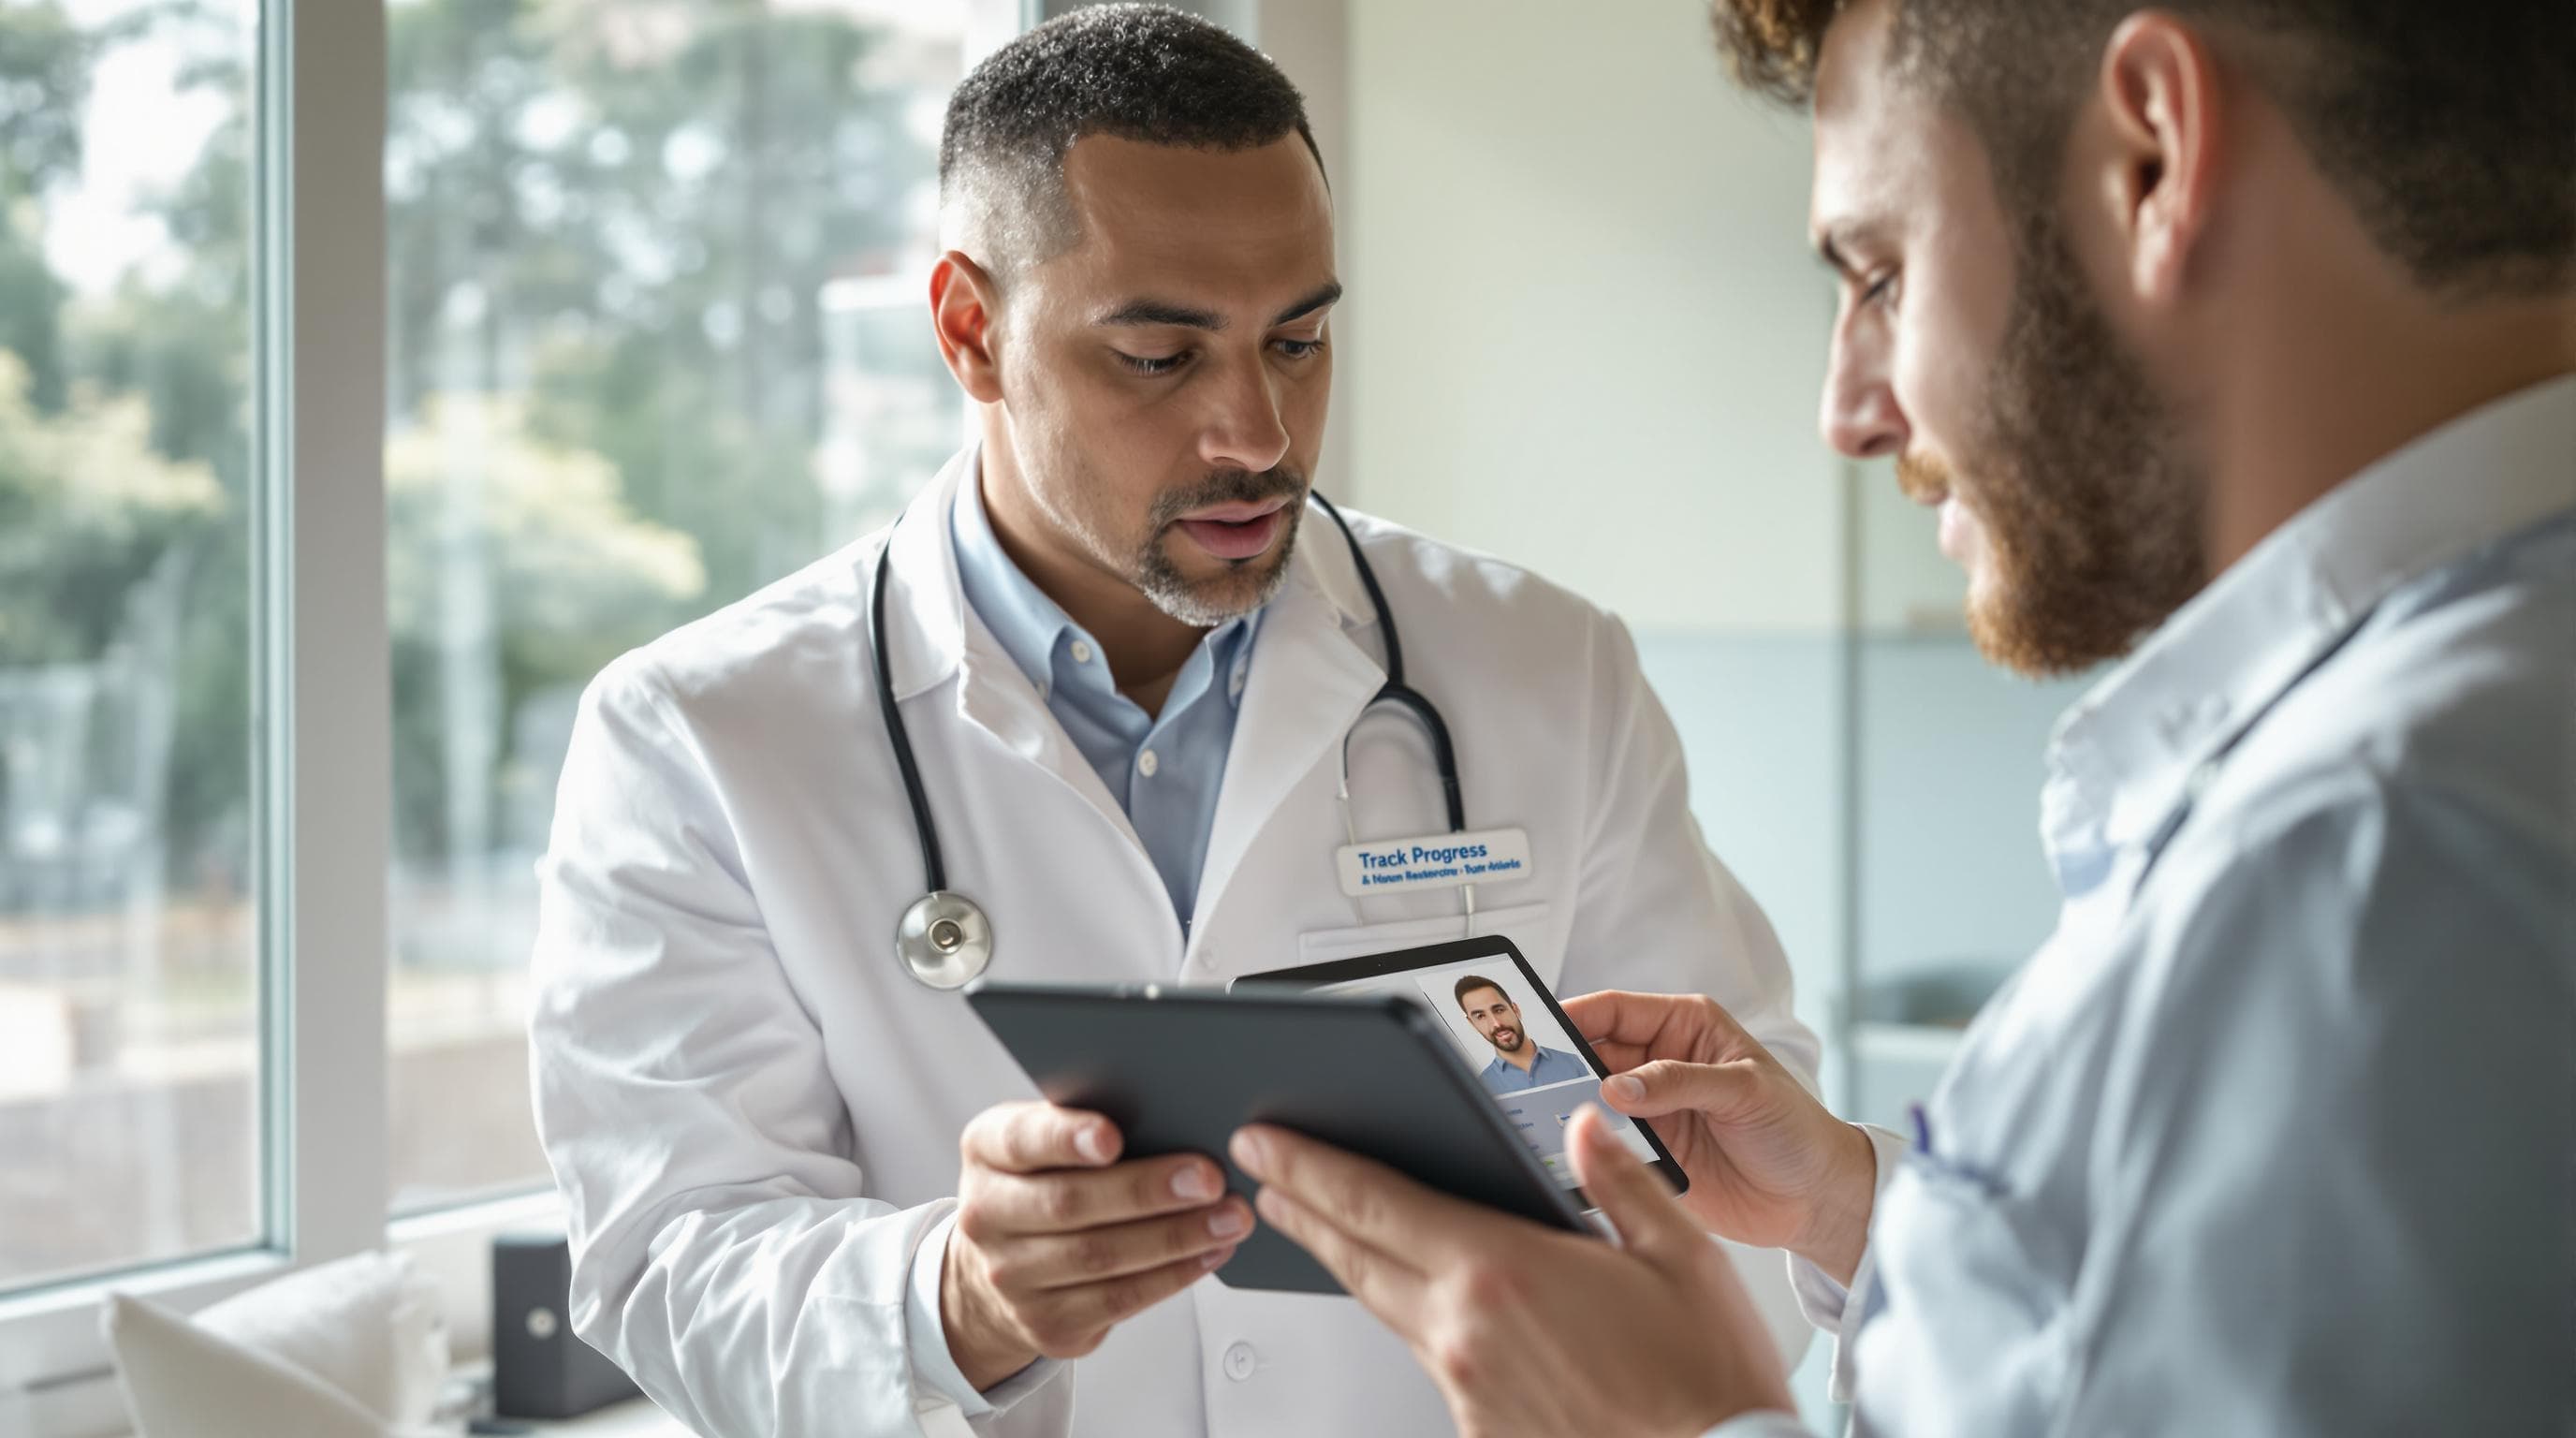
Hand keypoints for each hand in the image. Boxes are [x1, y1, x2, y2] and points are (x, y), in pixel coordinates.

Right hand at [942, 1102, 1251, 1388]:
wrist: (997, 1268)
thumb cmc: (1041, 1183)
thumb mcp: (1041, 1141)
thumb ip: (1082, 1124)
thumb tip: (1173, 1112)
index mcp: (986, 1152)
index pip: (1021, 1140)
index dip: (1065, 1138)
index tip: (1112, 1136)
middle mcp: (986, 1215)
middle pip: (1070, 1203)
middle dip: (1146, 1191)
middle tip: (1208, 1177)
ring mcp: (1011, 1277)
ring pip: (1101, 1257)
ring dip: (1176, 1237)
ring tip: (1229, 1217)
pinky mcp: (1047, 1323)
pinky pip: (1119, 1299)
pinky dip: (1174, 1275)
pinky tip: (1211, 1251)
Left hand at [1232, 1108, 1792, 1437]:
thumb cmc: (1709, 1380)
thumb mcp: (1681, 1254)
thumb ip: (1618, 1180)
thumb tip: (1583, 1125)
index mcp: (1502, 1269)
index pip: (1373, 1203)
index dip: (1308, 1167)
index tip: (1265, 1141)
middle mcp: (1467, 1331)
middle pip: (1356, 1256)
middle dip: (1303, 1206)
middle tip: (1264, 1172)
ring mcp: (1468, 1387)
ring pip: (1387, 1309)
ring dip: (1349, 1262)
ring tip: (1322, 1226)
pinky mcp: (1481, 1430)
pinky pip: (1433, 1360)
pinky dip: (1417, 1321)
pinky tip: (1423, 1303)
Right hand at [1563, 990, 1875, 1282]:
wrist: (1816, 1199)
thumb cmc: (1795, 1128)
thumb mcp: (1745, 1090)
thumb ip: (1679, 1082)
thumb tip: (1617, 1087)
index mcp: (1684, 1028)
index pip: (1614, 1012)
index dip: (1573, 1016)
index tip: (1535, 1029)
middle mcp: (1659, 1065)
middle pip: (1591, 1055)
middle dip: (1559, 1064)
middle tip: (1528, 1079)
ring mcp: (1649, 1111)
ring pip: (1590, 1101)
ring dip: (1568, 1108)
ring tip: (1538, 1116)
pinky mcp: (1646, 1155)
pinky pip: (1603, 1145)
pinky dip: (1584, 1148)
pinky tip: (1566, 1153)